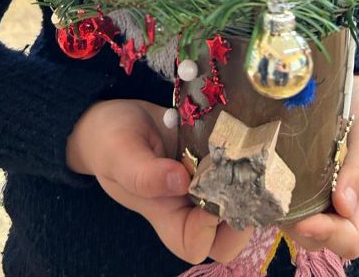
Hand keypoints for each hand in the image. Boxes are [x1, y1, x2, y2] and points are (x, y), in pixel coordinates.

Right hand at [66, 99, 251, 263]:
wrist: (114, 115)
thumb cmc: (109, 142)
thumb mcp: (119, 155)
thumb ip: (143, 174)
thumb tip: (180, 182)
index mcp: (165, 214)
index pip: (194, 244)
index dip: (208, 232)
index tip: (212, 200)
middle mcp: (189, 203)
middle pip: (226, 234)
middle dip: (244, 216)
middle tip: (248, 183)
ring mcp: (204, 180)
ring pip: (239, 200)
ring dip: (249, 184)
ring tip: (248, 155)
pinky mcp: (213, 155)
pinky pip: (237, 167)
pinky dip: (246, 157)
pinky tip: (244, 134)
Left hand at [283, 74, 358, 260]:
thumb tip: (344, 206)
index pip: (350, 239)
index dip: (329, 235)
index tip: (306, 220)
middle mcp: (338, 206)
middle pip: (317, 236)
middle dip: (297, 225)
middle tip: (278, 199)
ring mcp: (316, 192)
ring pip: (296, 218)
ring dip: (282, 209)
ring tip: (268, 184)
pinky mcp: (299, 175)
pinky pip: (285, 194)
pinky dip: (274, 189)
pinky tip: (264, 169)